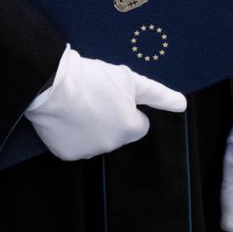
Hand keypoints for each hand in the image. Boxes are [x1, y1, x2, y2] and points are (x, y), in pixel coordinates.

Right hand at [25, 45, 187, 161]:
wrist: (49, 84)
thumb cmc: (92, 78)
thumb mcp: (129, 79)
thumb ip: (158, 95)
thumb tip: (182, 104)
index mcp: (131, 128)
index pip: (139, 124)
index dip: (127, 108)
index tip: (112, 96)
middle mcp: (113, 145)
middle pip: (116, 132)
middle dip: (108, 119)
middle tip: (91, 97)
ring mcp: (88, 151)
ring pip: (94, 139)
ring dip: (89, 126)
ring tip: (75, 105)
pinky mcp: (66, 153)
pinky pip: (73, 144)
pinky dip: (69, 133)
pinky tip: (63, 117)